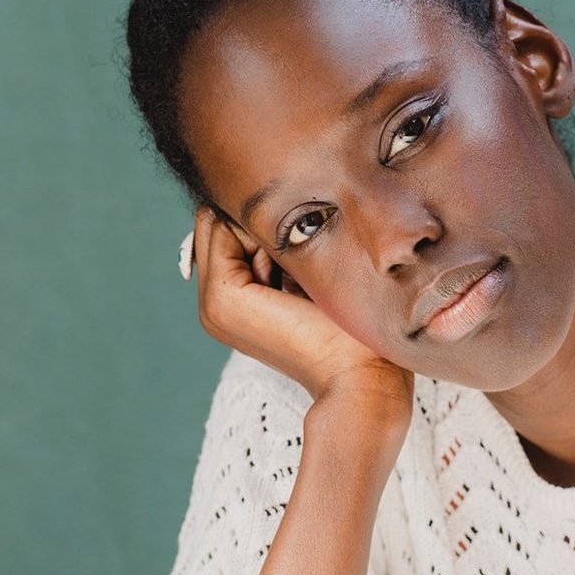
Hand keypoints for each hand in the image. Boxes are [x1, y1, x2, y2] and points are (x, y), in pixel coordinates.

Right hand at [192, 207, 412, 427]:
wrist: (361, 375)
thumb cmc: (354, 328)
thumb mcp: (315, 274)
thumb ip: (286, 244)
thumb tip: (278, 199)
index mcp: (237, 298)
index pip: (233, 227)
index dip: (266, 219)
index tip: (309, 238)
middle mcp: (216, 301)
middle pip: (224, 220)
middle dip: (261, 222)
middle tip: (305, 260)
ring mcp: (214, 302)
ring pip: (224, 221)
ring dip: (266, 232)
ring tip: (301, 275)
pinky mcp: (223, 298)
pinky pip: (228, 231)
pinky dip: (265, 238)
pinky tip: (294, 276)